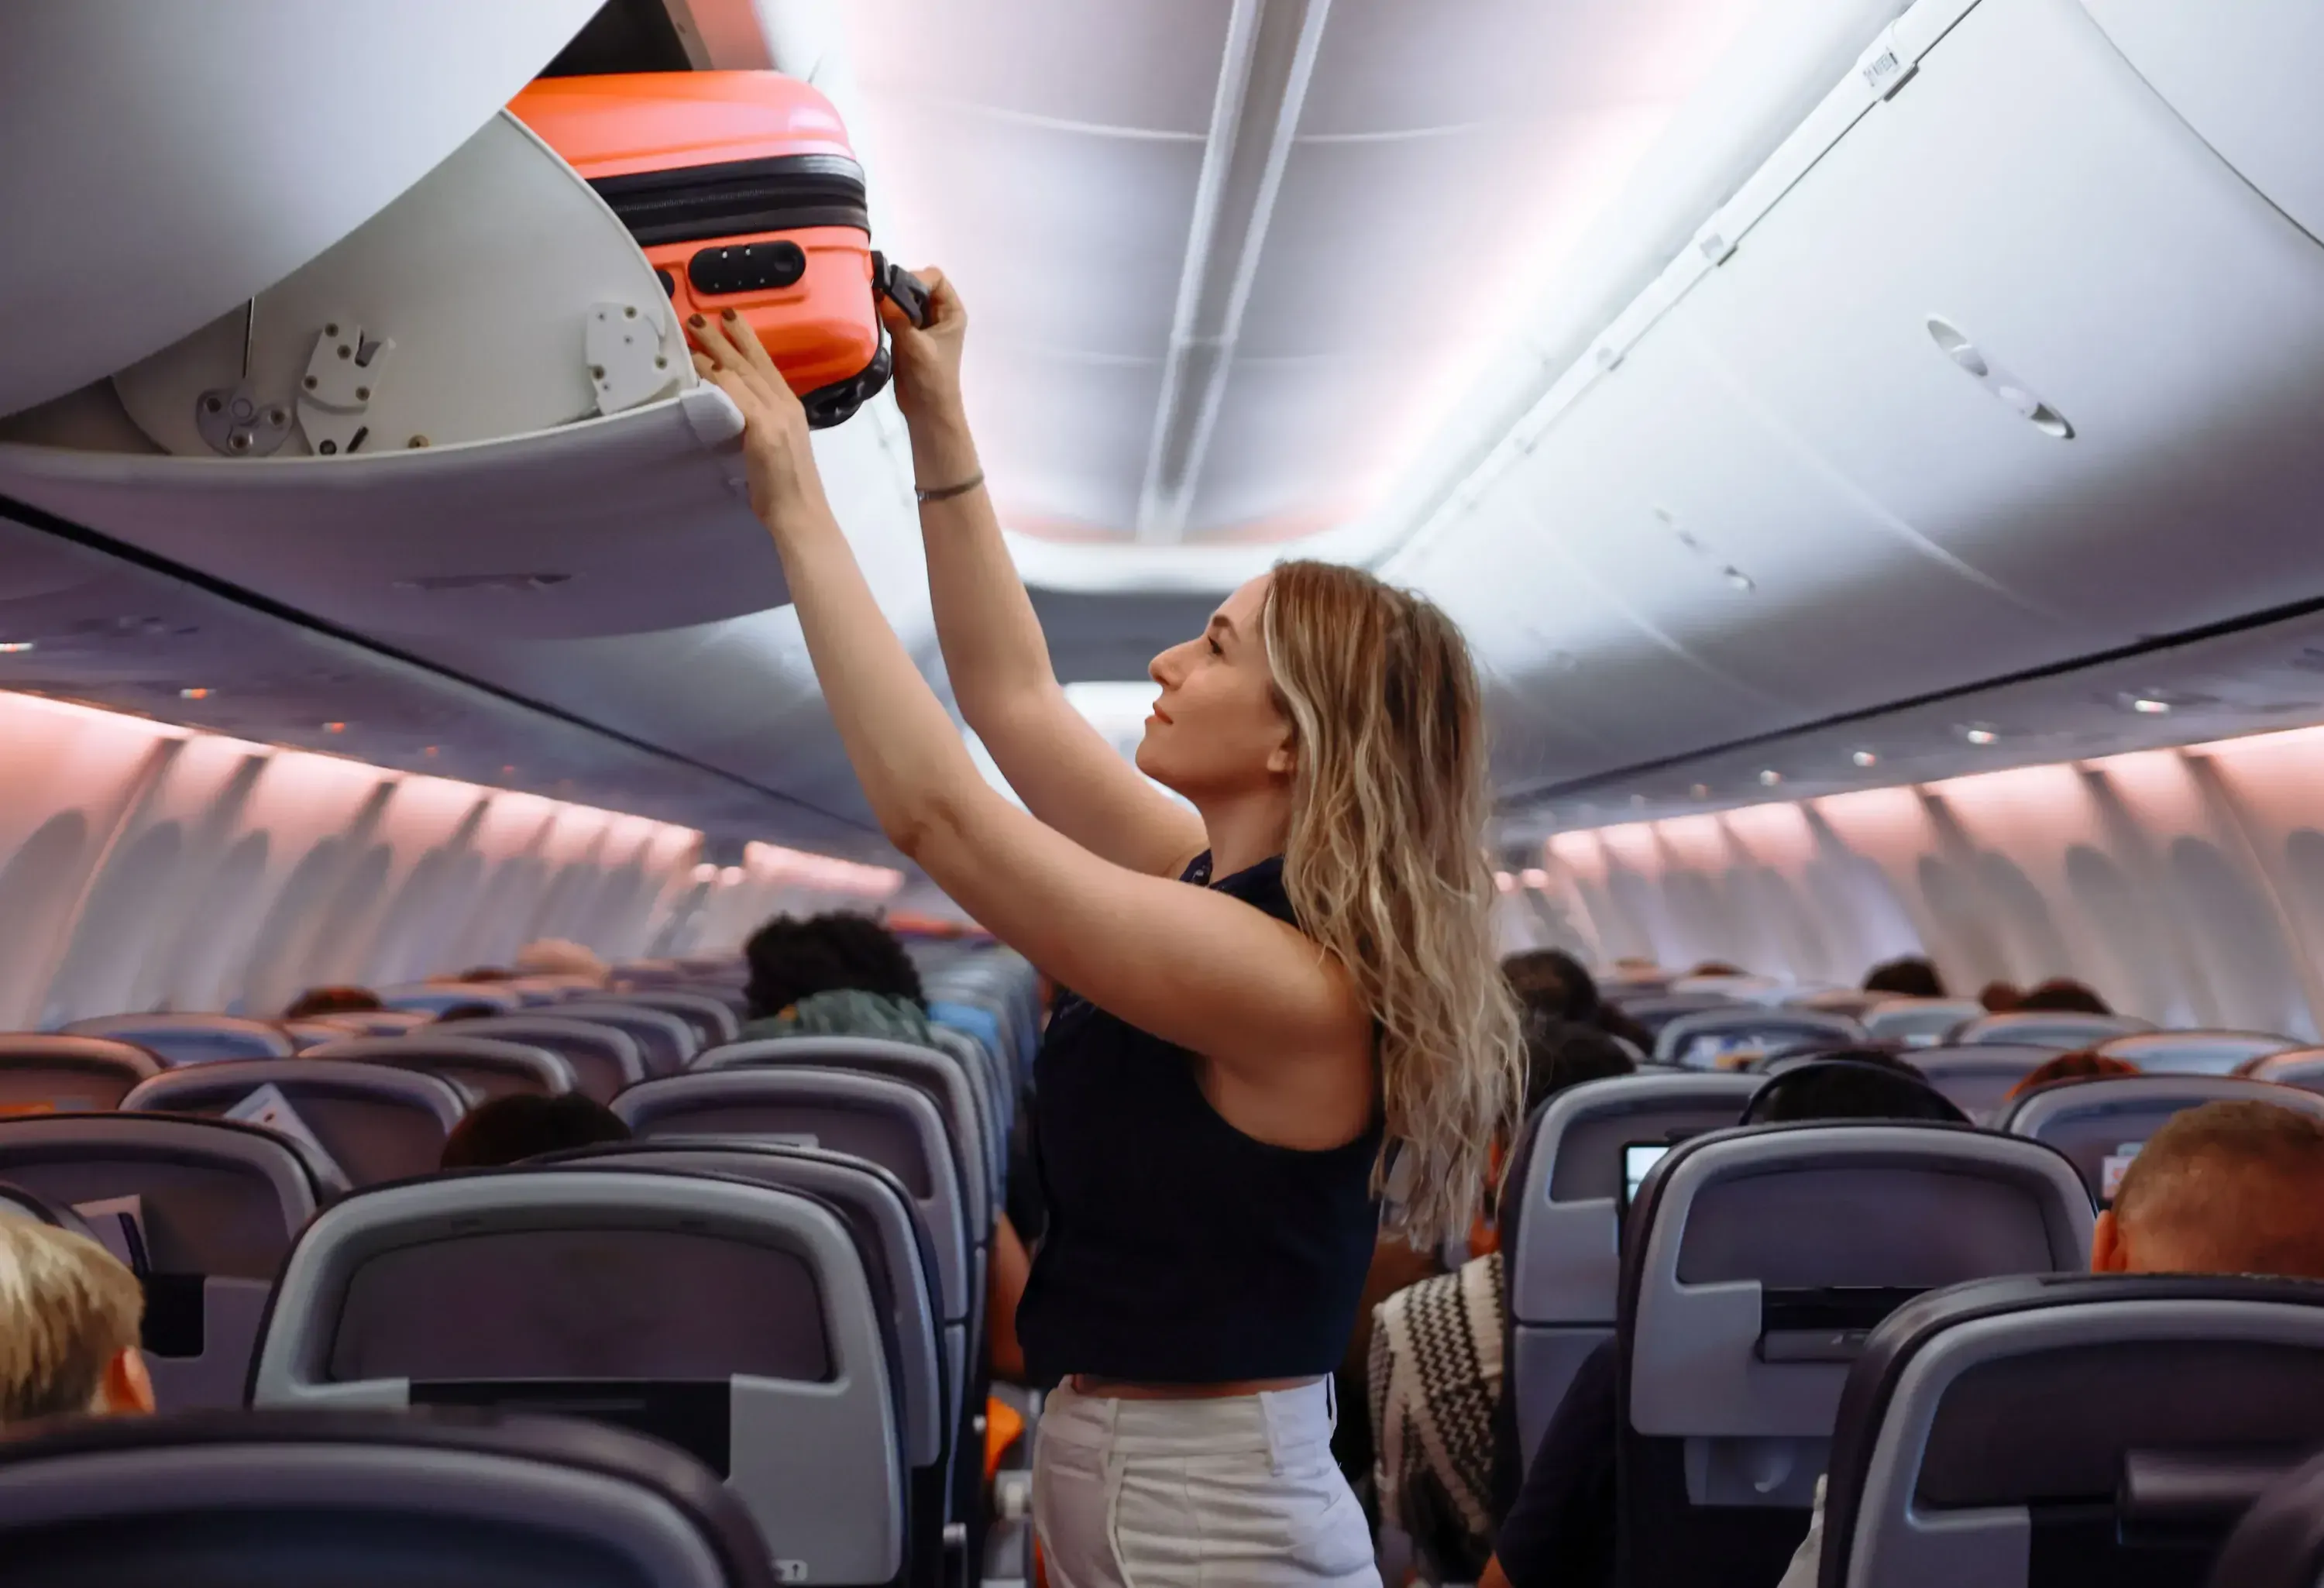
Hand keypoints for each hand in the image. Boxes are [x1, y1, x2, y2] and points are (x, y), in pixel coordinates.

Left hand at [688, 308, 824, 524]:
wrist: (801, 515)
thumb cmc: (786, 492)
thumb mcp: (775, 449)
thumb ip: (759, 427)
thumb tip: (735, 416)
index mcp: (790, 409)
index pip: (766, 367)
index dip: (748, 342)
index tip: (730, 321)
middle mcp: (786, 406)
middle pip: (753, 362)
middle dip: (729, 335)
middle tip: (704, 315)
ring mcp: (776, 416)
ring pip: (742, 372)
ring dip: (717, 348)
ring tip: (695, 327)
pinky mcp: (764, 430)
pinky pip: (736, 394)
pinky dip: (717, 376)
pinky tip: (700, 364)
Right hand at [877, 265, 966, 425]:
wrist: (927, 410)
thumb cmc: (931, 378)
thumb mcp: (915, 346)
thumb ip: (898, 318)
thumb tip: (879, 293)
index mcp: (951, 312)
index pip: (935, 278)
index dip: (915, 278)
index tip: (895, 290)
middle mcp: (938, 313)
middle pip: (917, 285)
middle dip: (898, 288)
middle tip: (877, 296)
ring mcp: (922, 324)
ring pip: (903, 299)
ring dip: (889, 301)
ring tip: (871, 306)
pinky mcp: (906, 334)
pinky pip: (894, 314)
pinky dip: (883, 313)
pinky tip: (871, 317)